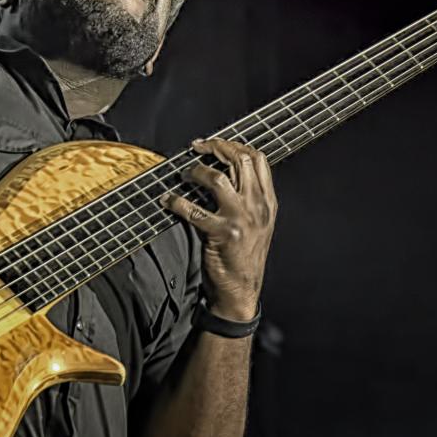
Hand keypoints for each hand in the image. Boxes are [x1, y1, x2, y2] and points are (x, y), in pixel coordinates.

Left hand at [160, 138, 276, 320]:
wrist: (241, 292)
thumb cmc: (243, 258)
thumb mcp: (256, 225)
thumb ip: (246, 199)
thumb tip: (219, 173)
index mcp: (268, 202)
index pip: (258, 159)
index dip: (234, 144)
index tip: (214, 144)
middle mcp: (258, 206)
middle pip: (240, 160)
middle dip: (215, 147)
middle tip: (196, 149)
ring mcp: (241, 219)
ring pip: (218, 178)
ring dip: (196, 171)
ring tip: (184, 174)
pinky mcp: (222, 233)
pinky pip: (193, 209)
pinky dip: (176, 201)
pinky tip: (168, 200)